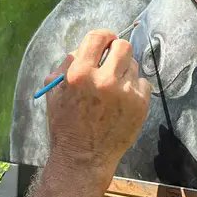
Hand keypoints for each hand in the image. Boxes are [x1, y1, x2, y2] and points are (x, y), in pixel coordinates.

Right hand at [45, 30, 150, 171]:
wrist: (83, 159)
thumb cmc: (65, 125)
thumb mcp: (54, 92)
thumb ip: (67, 65)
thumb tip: (84, 48)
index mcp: (80, 74)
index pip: (98, 37)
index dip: (103, 36)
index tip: (105, 42)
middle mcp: (104, 80)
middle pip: (123, 46)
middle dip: (117, 51)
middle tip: (111, 62)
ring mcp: (125, 93)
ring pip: (134, 65)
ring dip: (124, 72)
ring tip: (113, 90)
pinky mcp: (140, 105)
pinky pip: (143, 83)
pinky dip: (134, 89)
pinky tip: (122, 102)